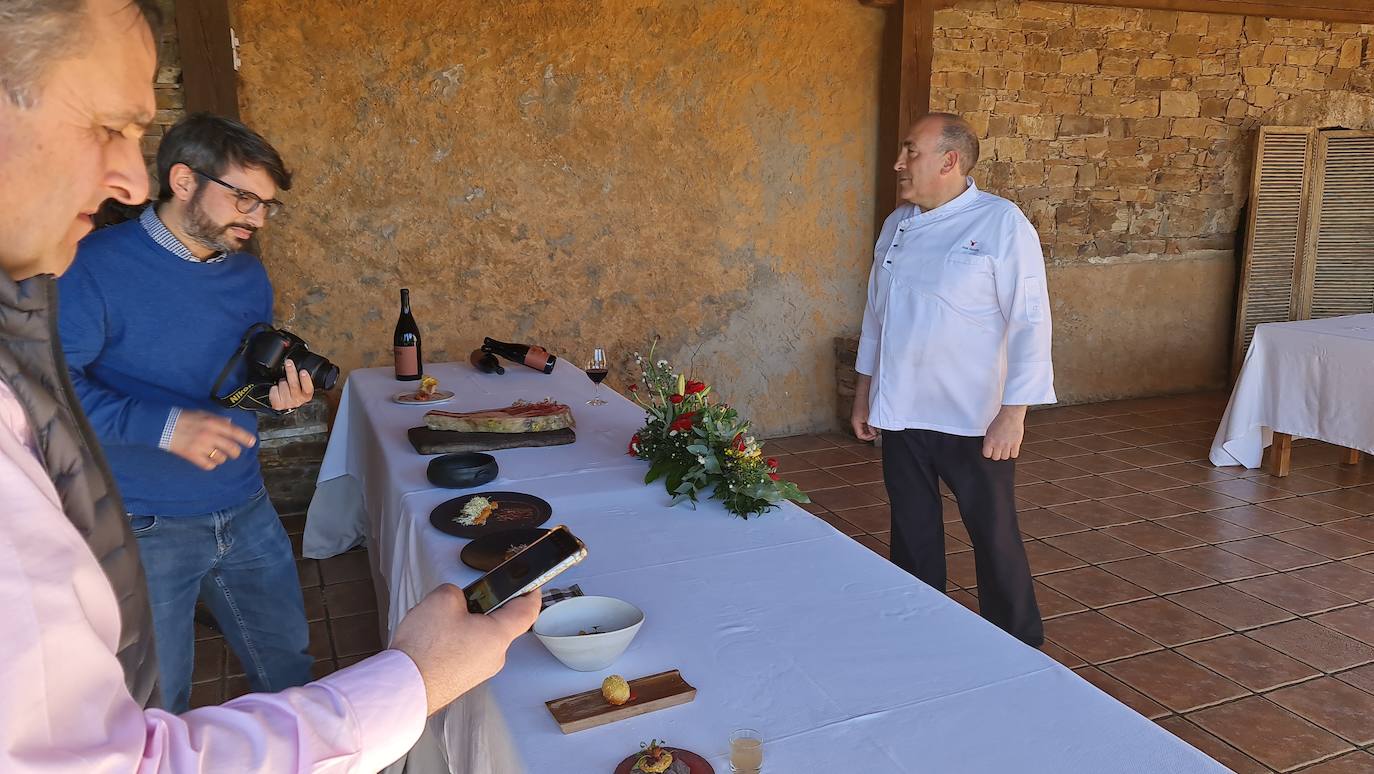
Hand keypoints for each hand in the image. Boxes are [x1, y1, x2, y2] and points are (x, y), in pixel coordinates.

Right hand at [167, 409, 256, 469]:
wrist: (163, 425)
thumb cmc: (184, 417)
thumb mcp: (203, 414)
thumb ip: (218, 419)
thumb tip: (230, 424)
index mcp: (214, 423)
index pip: (235, 432)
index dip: (245, 438)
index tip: (251, 443)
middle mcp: (210, 435)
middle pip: (232, 449)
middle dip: (235, 452)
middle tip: (233, 452)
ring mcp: (202, 447)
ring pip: (221, 459)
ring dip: (221, 458)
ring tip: (215, 453)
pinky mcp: (192, 456)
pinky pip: (209, 465)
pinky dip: (210, 464)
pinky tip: (207, 459)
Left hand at [268, 359, 313, 411]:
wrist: (286, 405)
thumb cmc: (294, 393)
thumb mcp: (302, 387)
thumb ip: (303, 379)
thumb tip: (300, 365)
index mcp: (306, 396)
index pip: (308, 389)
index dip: (306, 380)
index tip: (303, 371)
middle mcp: (298, 401)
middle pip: (294, 385)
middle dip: (291, 372)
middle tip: (288, 363)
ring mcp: (287, 404)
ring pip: (282, 386)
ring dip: (282, 382)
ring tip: (284, 384)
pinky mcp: (277, 405)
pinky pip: (274, 391)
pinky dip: (274, 388)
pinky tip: (277, 390)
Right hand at [390, 585, 540, 714]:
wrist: (403, 688)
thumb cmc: (425, 650)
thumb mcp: (442, 599)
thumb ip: (458, 592)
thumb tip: (458, 600)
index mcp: (498, 636)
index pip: (527, 611)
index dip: (531, 593)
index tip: (531, 585)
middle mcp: (494, 656)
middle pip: (498, 623)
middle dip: (480, 607)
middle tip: (462, 599)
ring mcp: (478, 671)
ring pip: (477, 637)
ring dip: (461, 625)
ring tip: (436, 623)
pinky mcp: (462, 679)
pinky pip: (463, 652)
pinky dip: (450, 641)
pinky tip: (430, 640)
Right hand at [850, 374, 877, 441]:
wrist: (863, 392)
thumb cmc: (864, 403)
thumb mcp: (869, 417)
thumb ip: (871, 427)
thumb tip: (874, 433)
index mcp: (855, 423)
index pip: (860, 435)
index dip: (868, 437)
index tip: (875, 435)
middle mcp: (855, 421)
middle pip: (861, 432)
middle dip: (869, 433)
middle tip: (877, 432)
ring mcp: (857, 417)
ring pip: (863, 427)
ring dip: (869, 428)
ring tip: (876, 426)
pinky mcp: (859, 413)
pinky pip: (863, 422)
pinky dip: (869, 423)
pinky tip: (874, 421)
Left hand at [982, 405, 1027, 460]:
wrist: (1011, 415)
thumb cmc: (1000, 420)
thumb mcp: (989, 431)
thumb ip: (989, 441)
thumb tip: (989, 449)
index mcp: (989, 440)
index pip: (987, 455)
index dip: (989, 453)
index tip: (991, 450)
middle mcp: (998, 444)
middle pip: (996, 458)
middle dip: (997, 454)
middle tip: (999, 449)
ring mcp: (1007, 445)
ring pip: (1005, 457)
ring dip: (1005, 454)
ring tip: (1005, 448)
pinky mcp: (1016, 444)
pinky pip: (1014, 455)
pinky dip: (1013, 453)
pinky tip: (1012, 448)